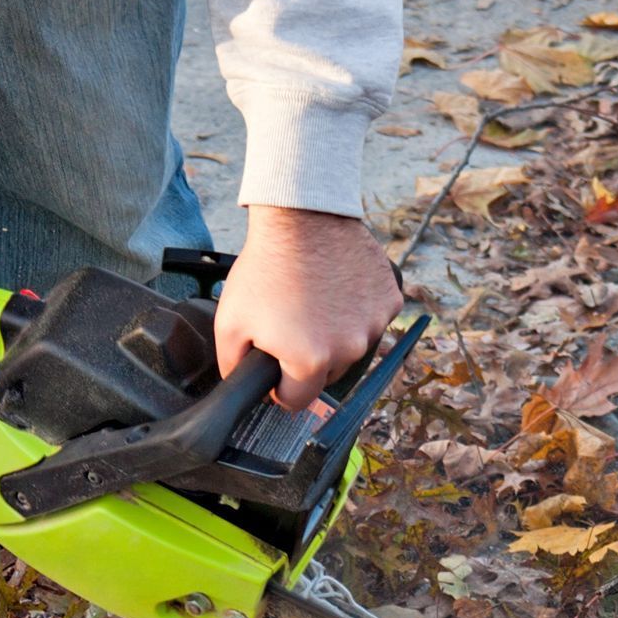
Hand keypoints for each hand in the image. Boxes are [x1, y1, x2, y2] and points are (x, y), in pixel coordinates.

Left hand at [213, 207, 401, 411]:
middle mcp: (349, 350)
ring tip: (313, 301)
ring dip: (335, 334)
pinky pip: (371, 320)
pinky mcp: (389, 300)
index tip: (275, 364)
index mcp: (310, 362)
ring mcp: (374, 324)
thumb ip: (234, 365)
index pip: (297, 400)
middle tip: (291, 323)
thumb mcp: (229, 322)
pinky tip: (336, 288)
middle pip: (327, 374)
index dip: (280, 386)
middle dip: (309, 358)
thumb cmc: (265, 267)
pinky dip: (356, 310)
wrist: (301, 217)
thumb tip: (245, 386)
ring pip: (352, 347)